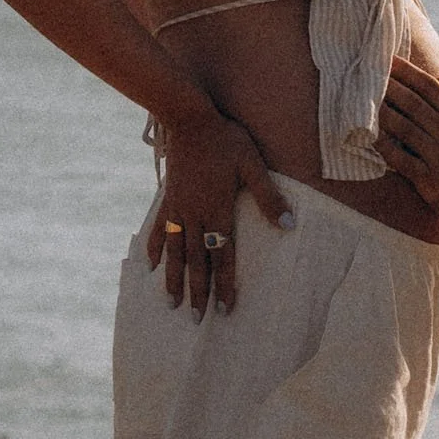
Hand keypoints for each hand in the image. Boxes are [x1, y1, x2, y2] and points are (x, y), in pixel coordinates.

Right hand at [148, 110, 293, 314]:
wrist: (189, 119)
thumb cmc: (226, 140)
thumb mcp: (253, 165)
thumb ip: (269, 197)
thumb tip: (289, 225)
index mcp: (218, 211)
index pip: (223, 256)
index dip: (225, 283)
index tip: (225, 309)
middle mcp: (195, 216)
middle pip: (197, 261)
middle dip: (198, 291)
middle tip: (197, 320)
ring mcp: (178, 209)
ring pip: (175, 252)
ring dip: (174, 278)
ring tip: (171, 303)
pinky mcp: (167, 200)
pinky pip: (159, 230)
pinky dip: (155, 248)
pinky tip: (150, 265)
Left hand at [379, 58, 438, 235]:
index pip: (429, 87)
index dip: (407, 72)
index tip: (388, 60)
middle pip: (411, 103)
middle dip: (387, 86)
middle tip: (367, 74)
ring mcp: (438, 157)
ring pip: (403, 128)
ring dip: (381, 113)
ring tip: (361, 101)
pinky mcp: (429, 181)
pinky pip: (401, 160)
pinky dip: (385, 148)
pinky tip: (369, 138)